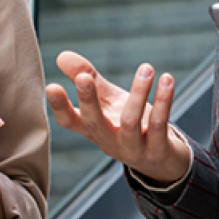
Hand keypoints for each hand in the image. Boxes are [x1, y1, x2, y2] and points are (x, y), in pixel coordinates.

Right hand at [44, 51, 189, 184]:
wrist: (163, 162)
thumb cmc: (131, 126)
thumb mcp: (109, 102)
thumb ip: (88, 79)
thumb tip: (61, 56)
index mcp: (94, 130)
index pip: (70, 122)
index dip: (60, 106)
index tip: (51, 86)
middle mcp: (110, 141)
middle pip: (94, 123)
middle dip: (88, 100)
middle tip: (84, 77)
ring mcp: (133, 149)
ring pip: (130, 122)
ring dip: (138, 93)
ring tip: (146, 68)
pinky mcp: (158, 150)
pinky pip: (159, 124)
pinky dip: (163, 101)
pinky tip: (166, 80)